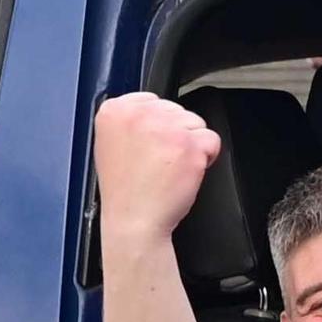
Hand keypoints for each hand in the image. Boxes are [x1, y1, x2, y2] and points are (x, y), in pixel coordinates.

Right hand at [92, 93, 216, 244]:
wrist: (134, 220)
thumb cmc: (125, 190)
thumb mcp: (109, 143)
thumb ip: (128, 121)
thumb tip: (151, 110)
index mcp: (115, 110)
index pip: (153, 100)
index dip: (158, 125)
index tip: (150, 145)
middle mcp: (139, 114)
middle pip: (176, 110)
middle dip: (175, 134)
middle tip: (159, 161)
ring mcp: (166, 128)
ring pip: (195, 123)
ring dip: (190, 145)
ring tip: (170, 167)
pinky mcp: (189, 145)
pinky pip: (211, 140)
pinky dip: (206, 157)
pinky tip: (185, 172)